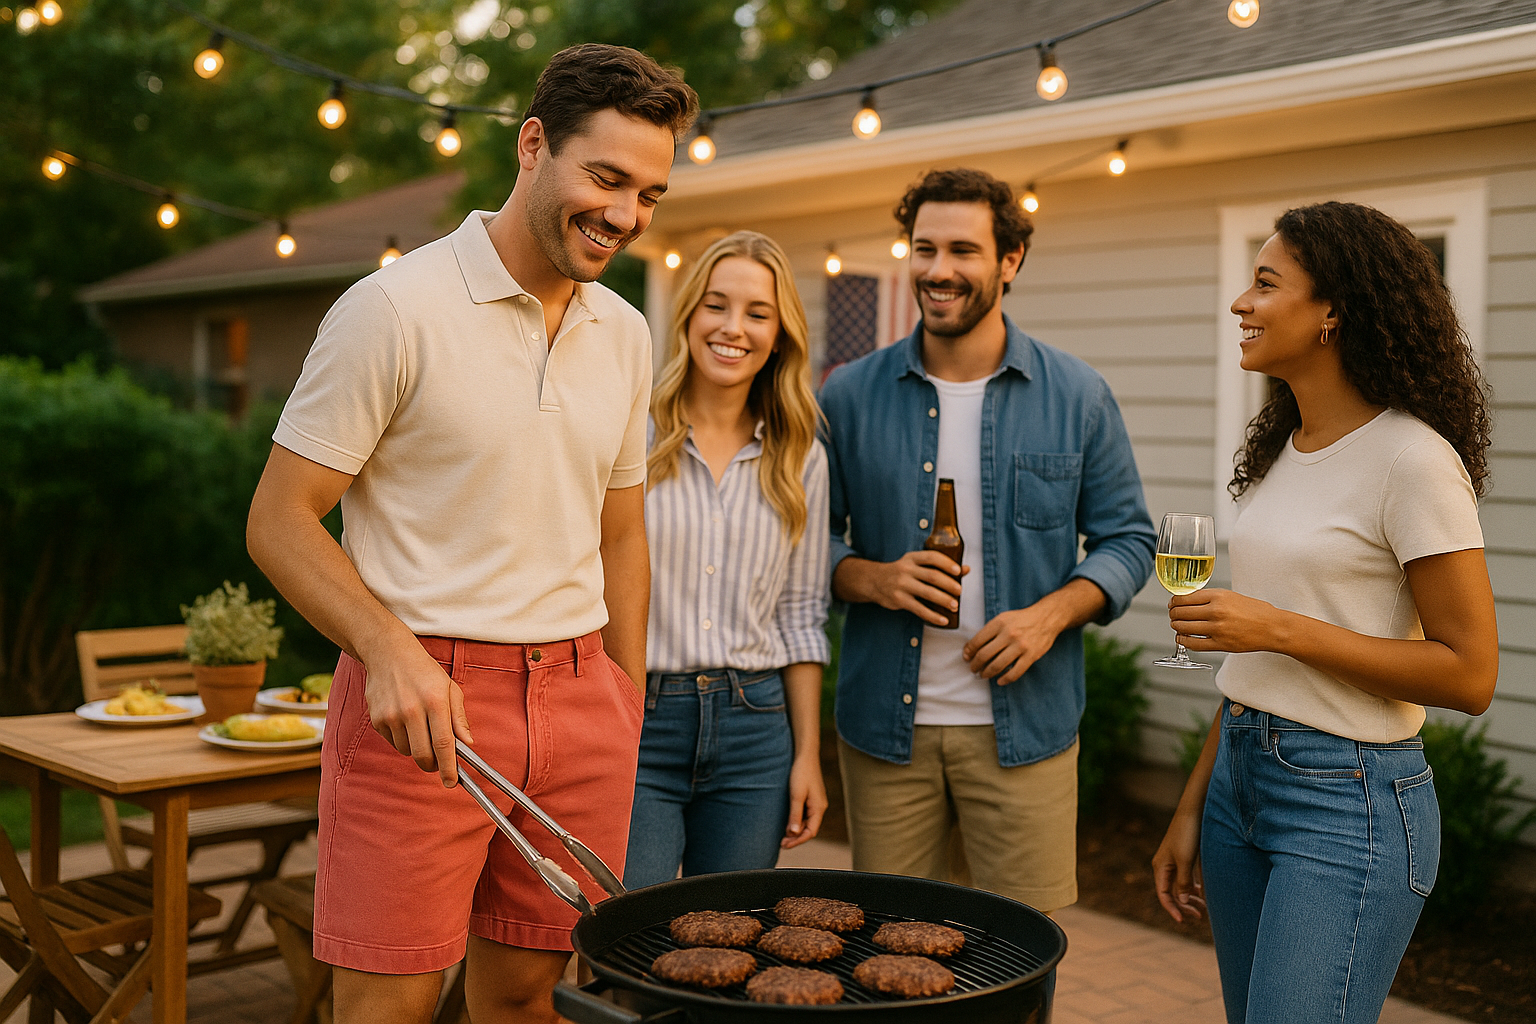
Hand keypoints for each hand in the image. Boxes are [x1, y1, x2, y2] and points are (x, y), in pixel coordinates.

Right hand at [362, 638, 473, 787]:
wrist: (388, 654)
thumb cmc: (425, 672)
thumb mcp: (450, 688)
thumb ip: (459, 717)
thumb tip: (468, 744)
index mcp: (435, 701)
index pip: (443, 743)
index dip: (448, 767)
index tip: (451, 782)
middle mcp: (412, 709)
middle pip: (423, 755)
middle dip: (433, 765)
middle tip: (438, 763)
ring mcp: (391, 715)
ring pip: (408, 751)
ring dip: (417, 750)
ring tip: (421, 728)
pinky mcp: (377, 719)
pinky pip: (393, 743)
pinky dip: (403, 740)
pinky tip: (405, 721)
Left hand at [781, 754, 827, 848]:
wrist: (805, 755)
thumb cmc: (801, 773)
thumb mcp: (796, 795)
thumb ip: (795, 815)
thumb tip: (794, 833)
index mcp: (819, 808)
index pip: (811, 831)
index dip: (798, 841)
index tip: (785, 845)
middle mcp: (820, 807)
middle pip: (809, 829)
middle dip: (796, 838)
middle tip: (781, 843)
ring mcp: (816, 803)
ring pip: (807, 822)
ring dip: (796, 831)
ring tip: (783, 836)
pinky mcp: (811, 798)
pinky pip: (806, 815)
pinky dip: (797, 822)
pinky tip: (788, 823)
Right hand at [867, 551, 968, 626]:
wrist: (873, 581)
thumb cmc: (901, 572)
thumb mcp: (916, 564)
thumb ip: (939, 566)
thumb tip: (966, 570)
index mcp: (912, 558)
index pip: (932, 557)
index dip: (947, 563)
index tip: (959, 571)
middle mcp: (906, 569)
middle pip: (932, 576)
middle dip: (949, 584)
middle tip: (960, 591)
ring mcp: (902, 585)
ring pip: (927, 593)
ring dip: (944, 600)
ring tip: (955, 606)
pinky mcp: (899, 600)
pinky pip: (919, 609)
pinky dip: (933, 616)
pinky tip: (943, 620)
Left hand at [963, 604, 1062, 683]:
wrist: (1047, 617)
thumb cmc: (1022, 618)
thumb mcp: (1003, 618)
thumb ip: (989, 631)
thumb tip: (972, 648)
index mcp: (999, 623)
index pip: (977, 641)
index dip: (969, 651)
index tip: (966, 657)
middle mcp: (1009, 634)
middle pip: (984, 655)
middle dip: (975, 665)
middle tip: (973, 669)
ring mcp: (1020, 646)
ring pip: (997, 665)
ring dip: (987, 673)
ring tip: (983, 675)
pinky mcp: (1031, 656)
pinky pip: (1015, 672)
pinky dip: (1005, 679)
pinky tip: (999, 681)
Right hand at [1151, 811, 1205, 922]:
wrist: (1194, 811)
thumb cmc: (1187, 835)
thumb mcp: (1185, 861)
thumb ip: (1183, 882)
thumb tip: (1183, 901)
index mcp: (1161, 867)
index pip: (1164, 895)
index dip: (1173, 909)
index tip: (1183, 922)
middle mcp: (1166, 865)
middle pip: (1173, 892)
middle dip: (1184, 906)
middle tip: (1200, 917)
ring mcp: (1176, 861)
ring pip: (1181, 886)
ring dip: (1191, 898)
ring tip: (1205, 908)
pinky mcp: (1186, 856)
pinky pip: (1188, 877)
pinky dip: (1195, 887)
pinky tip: (1204, 893)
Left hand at [1169, 588, 1284, 653]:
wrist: (1273, 627)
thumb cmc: (1255, 611)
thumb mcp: (1231, 596)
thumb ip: (1209, 598)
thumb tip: (1187, 601)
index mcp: (1218, 596)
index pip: (1184, 597)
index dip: (1174, 601)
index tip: (1173, 603)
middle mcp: (1215, 611)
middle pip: (1181, 612)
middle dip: (1173, 614)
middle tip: (1173, 615)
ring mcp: (1217, 629)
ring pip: (1184, 628)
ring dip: (1176, 627)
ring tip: (1177, 626)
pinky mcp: (1220, 644)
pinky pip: (1194, 644)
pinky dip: (1184, 641)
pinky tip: (1182, 638)